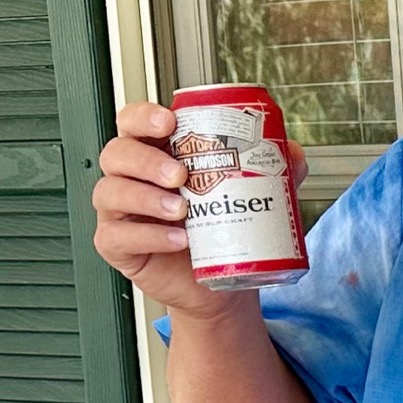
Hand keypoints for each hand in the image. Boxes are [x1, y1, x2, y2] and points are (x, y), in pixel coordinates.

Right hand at [90, 101, 308, 319]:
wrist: (224, 286)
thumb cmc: (224, 233)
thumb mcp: (249, 196)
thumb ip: (269, 171)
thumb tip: (291, 151)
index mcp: (156, 155)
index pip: (133, 123)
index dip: (142, 117)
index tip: (169, 122)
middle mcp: (132, 179)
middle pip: (117, 154)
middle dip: (146, 159)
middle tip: (181, 174)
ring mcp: (120, 212)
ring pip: (111, 192)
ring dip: (146, 197)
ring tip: (182, 209)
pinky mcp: (117, 246)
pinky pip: (117, 236)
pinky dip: (148, 235)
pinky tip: (177, 238)